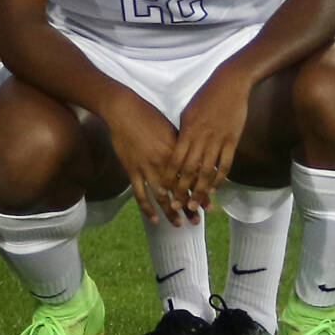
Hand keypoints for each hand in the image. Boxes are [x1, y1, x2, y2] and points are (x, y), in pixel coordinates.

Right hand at [105, 91, 192, 224]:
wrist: (124, 110)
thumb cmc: (150, 116)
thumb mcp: (172, 130)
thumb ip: (182, 148)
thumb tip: (196, 161)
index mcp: (177, 152)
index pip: (192, 179)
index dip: (201, 194)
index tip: (209, 207)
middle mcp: (164, 164)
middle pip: (179, 191)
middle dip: (189, 207)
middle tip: (197, 221)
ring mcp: (146, 168)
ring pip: (162, 196)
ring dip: (171, 212)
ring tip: (180, 224)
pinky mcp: (132, 170)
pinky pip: (140, 194)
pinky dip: (147, 208)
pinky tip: (154, 219)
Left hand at [167, 74, 248, 214]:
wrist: (229, 84)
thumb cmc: (205, 97)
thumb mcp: (188, 113)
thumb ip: (183, 132)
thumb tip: (177, 148)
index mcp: (186, 131)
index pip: (175, 159)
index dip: (169, 176)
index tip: (163, 191)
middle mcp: (200, 138)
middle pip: (189, 170)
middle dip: (182, 190)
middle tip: (176, 206)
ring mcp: (217, 140)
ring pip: (207, 171)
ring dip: (201, 190)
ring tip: (196, 205)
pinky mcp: (232, 141)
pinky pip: (225, 164)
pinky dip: (220, 179)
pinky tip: (215, 189)